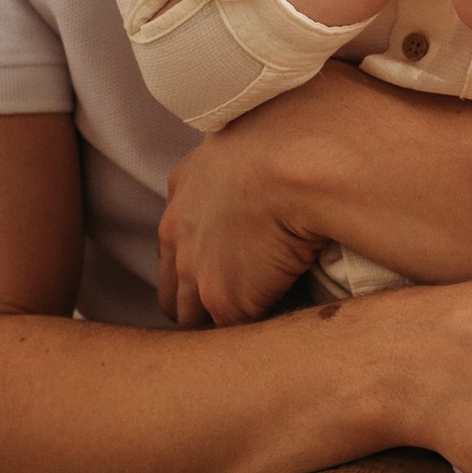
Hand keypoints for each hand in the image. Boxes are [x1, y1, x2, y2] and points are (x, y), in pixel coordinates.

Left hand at [156, 117, 329, 329]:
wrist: (298, 158)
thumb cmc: (295, 134)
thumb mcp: (256, 132)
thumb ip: (254, 151)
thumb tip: (287, 146)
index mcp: (186, 187)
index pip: (178, 238)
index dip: (200, 257)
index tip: (231, 262)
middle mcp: (179, 231)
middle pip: (173, 285)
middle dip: (195, 301)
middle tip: (234, 310)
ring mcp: (196, 269)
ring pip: (190, 318)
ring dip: (215, 327)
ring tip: (247, 340)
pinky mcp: (225, 301)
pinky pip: (230, 334)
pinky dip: (247, 340)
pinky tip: (269, 340)